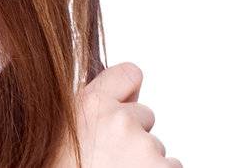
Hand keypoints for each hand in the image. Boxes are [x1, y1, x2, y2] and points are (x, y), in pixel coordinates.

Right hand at [51, 62, 181, 167]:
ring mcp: (145, 147)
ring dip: (145, 161)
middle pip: (144, 116)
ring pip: (157, 147)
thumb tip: (120, 103)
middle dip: (134, 135)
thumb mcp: (63, 133)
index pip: (129, 74)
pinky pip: (172, 166)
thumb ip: (90, 114)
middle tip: (110, 159)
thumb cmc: (59, 165)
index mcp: (89, 105)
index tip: (125, 103)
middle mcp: (120, 120)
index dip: (128, 91)